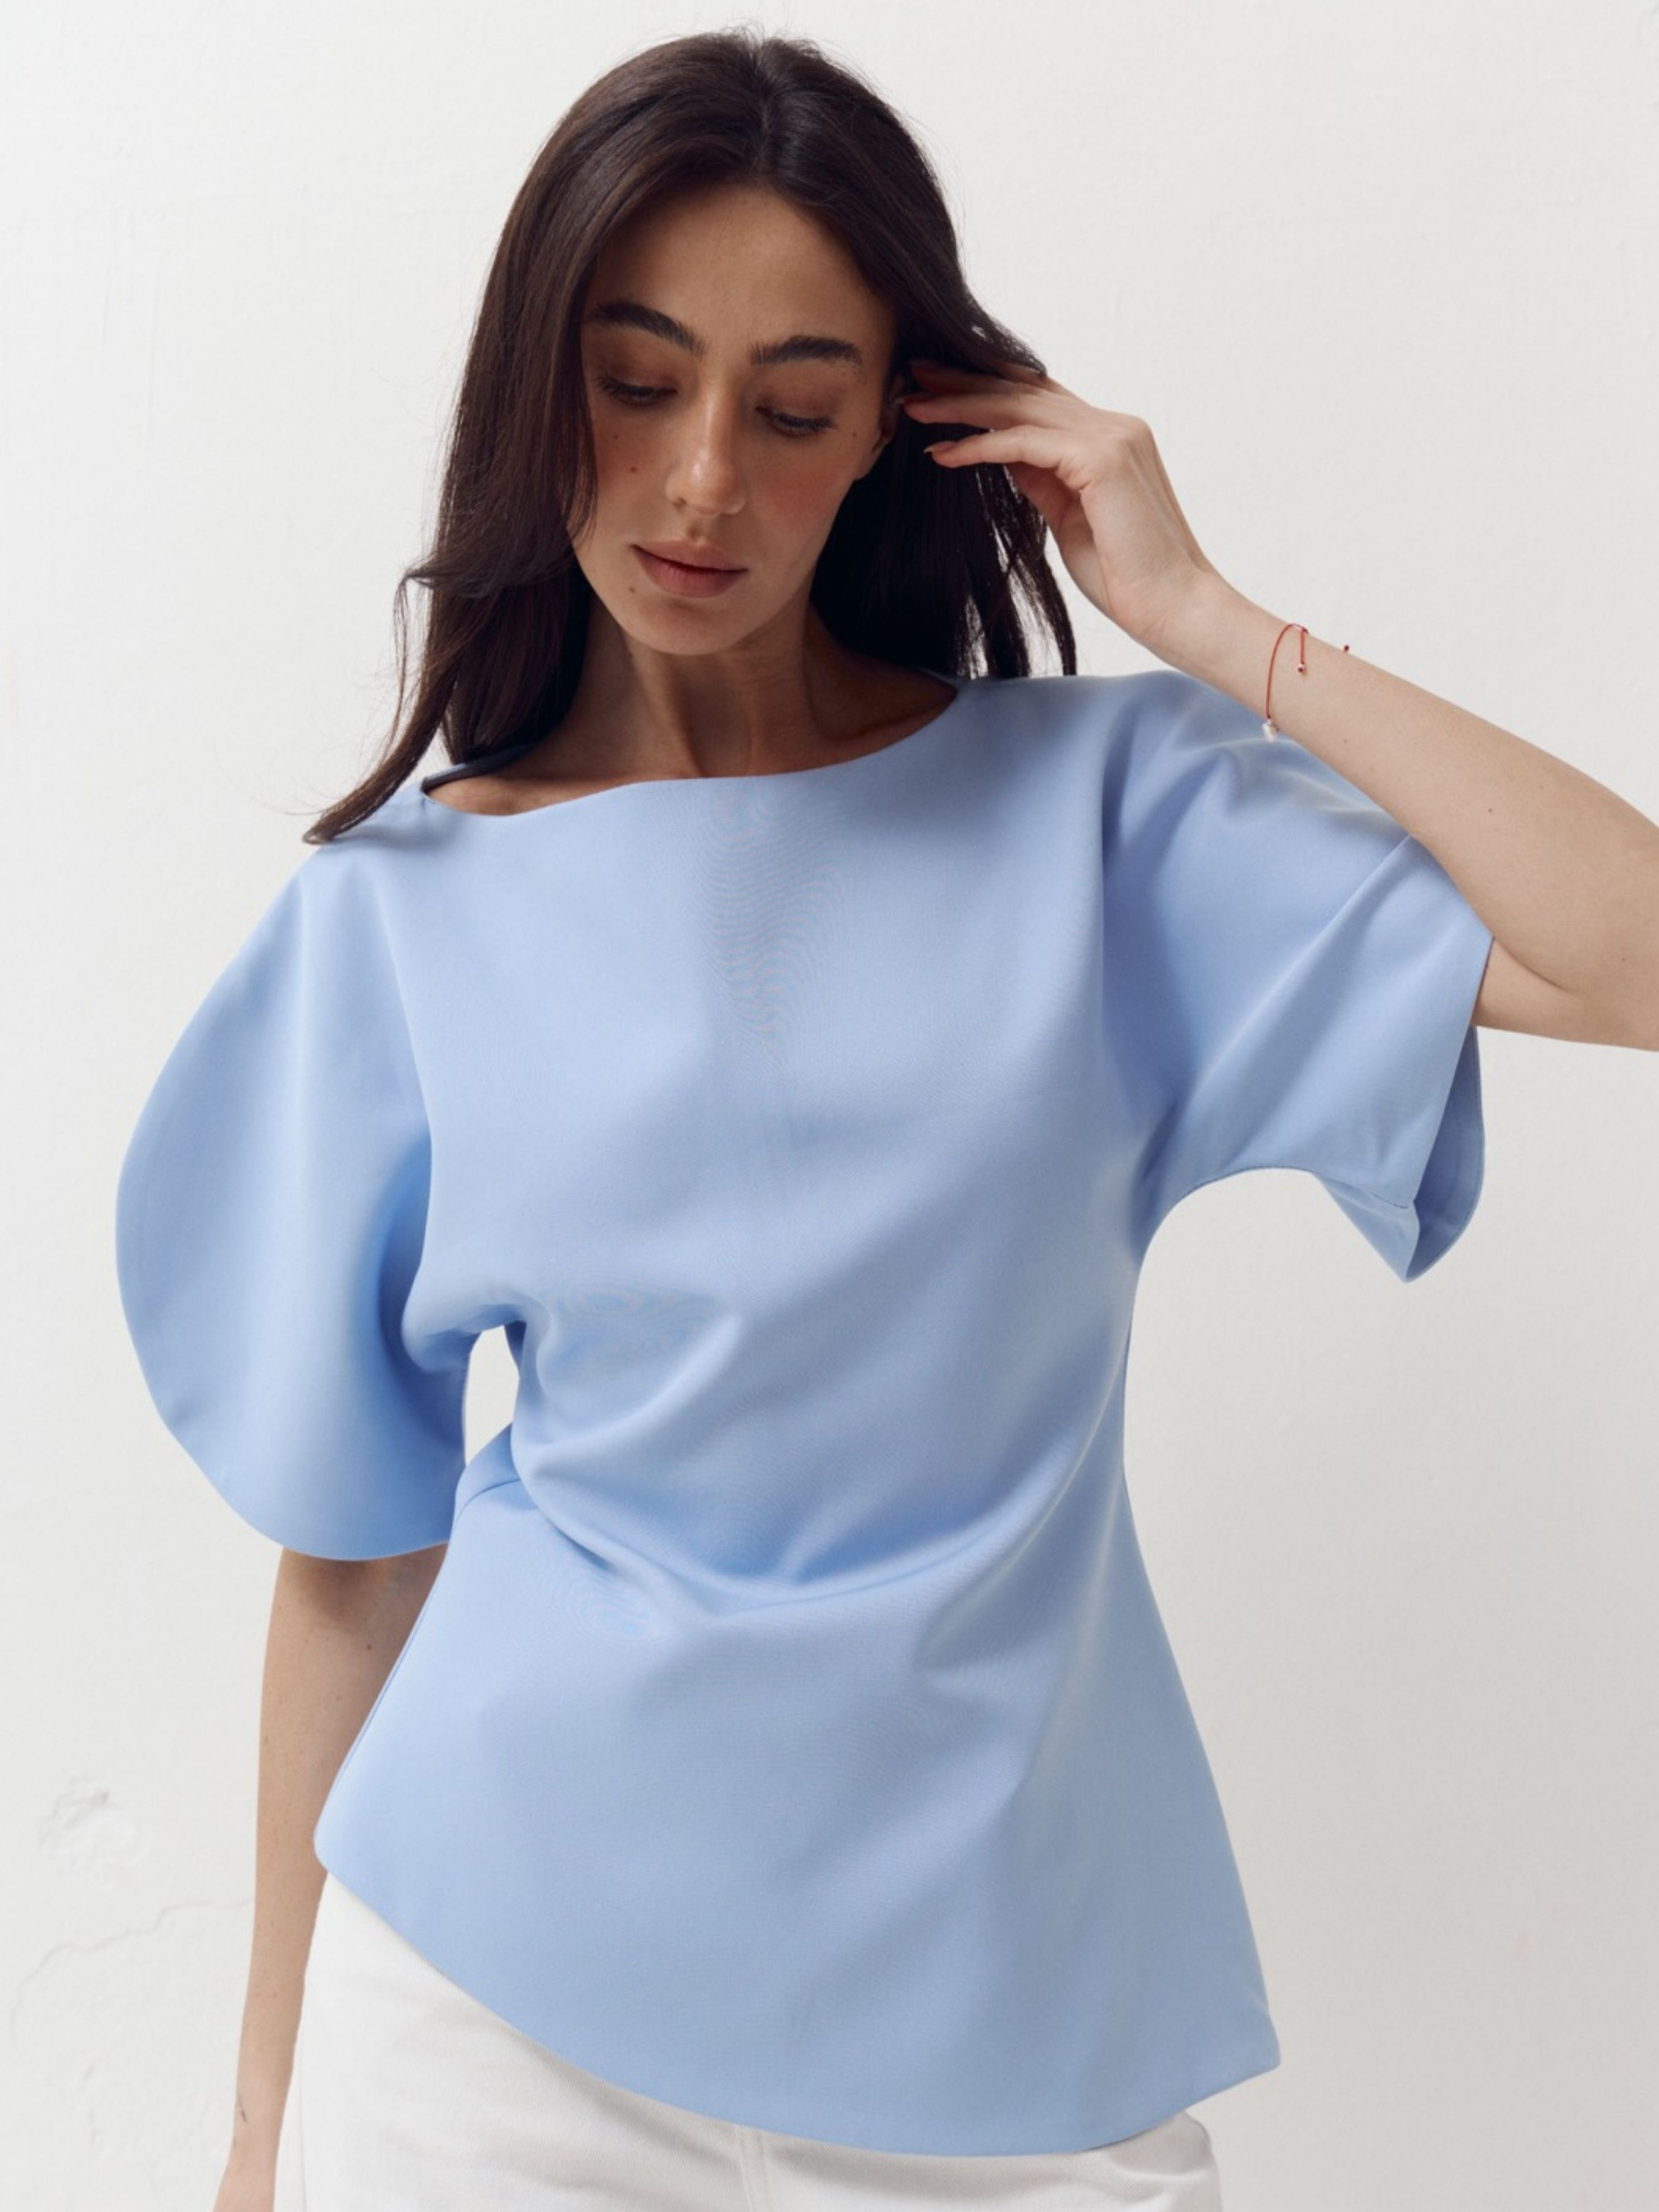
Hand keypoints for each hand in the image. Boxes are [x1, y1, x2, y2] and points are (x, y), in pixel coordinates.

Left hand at [899, 356, 1225, 657]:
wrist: (1174, 608)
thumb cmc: (1126, 577)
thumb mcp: (1068, 517)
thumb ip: (1043, 479)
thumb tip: (1006, 454)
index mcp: (1112, 437)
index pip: (1041, 398)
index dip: (989, 388)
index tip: (940, 386)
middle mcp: (1114, 426)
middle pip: (1026, 390)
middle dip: (965, 380)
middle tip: (914, 374)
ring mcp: (1112, 438)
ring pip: (1020, 408)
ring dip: (961, 405)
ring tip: (913, 406)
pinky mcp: (1100, 461)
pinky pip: (1023, 444)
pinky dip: (979, 445)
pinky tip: (943, 453)